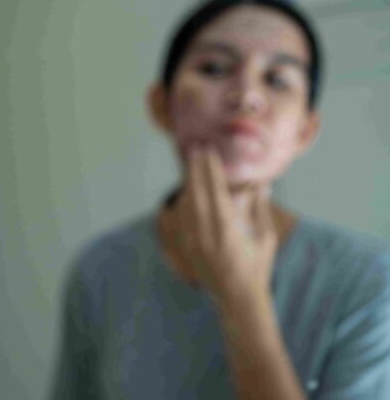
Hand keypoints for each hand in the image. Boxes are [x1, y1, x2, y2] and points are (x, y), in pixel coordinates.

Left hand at [159, 146, 276, 308]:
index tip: (208, 151)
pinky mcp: (187, 246)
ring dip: (189, 182)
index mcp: (227, 228)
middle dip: (195, 169)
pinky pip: (182, 217)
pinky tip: (188, 190)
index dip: (210, 169)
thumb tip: (261, 183)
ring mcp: (193, 240)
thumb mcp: (264, 237)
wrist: (237, 299)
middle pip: (196, 192)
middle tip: (195, 149)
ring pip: (186, 203)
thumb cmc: (257, 267)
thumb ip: (259, 209)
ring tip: (192, 165)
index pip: (215, 190)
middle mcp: (206, 232)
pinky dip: (185, 200)